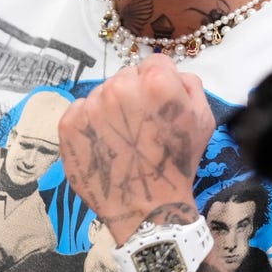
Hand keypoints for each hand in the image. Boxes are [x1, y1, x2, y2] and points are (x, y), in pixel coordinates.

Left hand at [58, 54, 214, 244]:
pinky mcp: (69, 125)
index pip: (155, 63)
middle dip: (135, 94)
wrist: (146, 208)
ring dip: (111, 108)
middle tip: (141, 126)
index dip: (161, 83)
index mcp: (156, 81)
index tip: (159, 106)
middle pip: (127, 76)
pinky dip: (90, 123)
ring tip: (122, 139)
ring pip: (102, 92)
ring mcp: (91, 106)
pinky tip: (104, 143)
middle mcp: (120, 87)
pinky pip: (80, 110)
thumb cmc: (178, 164)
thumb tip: (171, 73)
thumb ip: (190, 84)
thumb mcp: (203, 119)